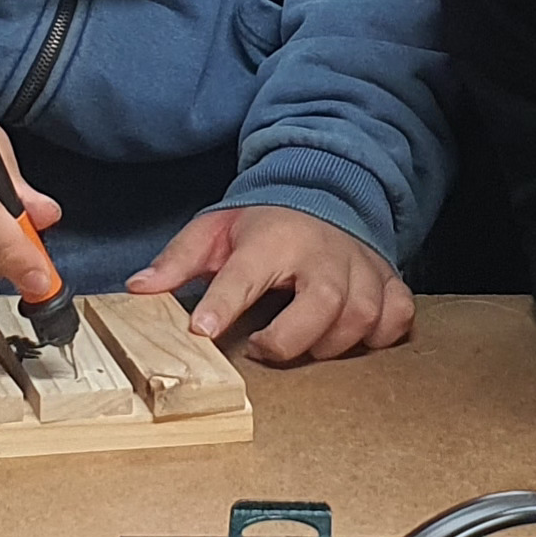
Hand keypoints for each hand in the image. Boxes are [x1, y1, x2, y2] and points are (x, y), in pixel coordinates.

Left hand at [127, 206, 413, 363]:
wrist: (324, 189)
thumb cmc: (265, 222)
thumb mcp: (215, 230)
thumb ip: (178, 260)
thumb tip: (139, 288)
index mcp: (273, 237)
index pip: (246, 274)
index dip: (223, 304)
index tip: (202, 332)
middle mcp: (324, 251)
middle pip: (323, 303)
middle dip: (291, 339)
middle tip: (262, 348)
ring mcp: (362, 267)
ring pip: (362, 317)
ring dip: (332, 344)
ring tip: (301, 345)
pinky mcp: (388, 279)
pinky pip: (396, 317)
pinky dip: (380, 336)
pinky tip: (352, 338)